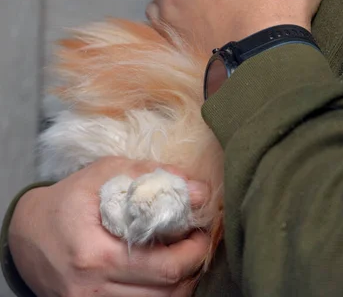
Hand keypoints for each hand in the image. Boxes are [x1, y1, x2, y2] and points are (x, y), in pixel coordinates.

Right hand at [8, 157, 209, 296]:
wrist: (27, 233)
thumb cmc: (68, 198)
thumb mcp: (105, 173)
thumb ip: (150, 175)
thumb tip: (198, 188)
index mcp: (96, 254)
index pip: (164, 267)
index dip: (193, 251)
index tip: (201, 230)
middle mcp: (92, 289)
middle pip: (166, 294)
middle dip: (192, 267)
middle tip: (198, 241)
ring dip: (180, 284)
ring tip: (184, 256)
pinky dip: (159, 293)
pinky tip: (162, 272)